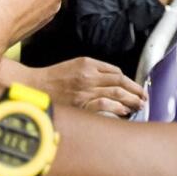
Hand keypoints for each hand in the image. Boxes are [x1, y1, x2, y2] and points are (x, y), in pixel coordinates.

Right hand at [21, 57, 145, 116]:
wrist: (33, 87)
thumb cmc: (53, 78)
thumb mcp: (74, 66)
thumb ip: (93, 70)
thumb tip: (115, 80)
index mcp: (87, 63)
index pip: (116, 72)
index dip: (128, 81)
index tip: (135, 88)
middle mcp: (88, 75)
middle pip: (120, 82)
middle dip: (135, 91)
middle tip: (144, 98)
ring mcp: (85, 91)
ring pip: (115, 93)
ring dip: (130, 100)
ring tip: (138, 106)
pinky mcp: (80, 104)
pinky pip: (103, 105)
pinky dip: (116, 108)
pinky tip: (123, 112)